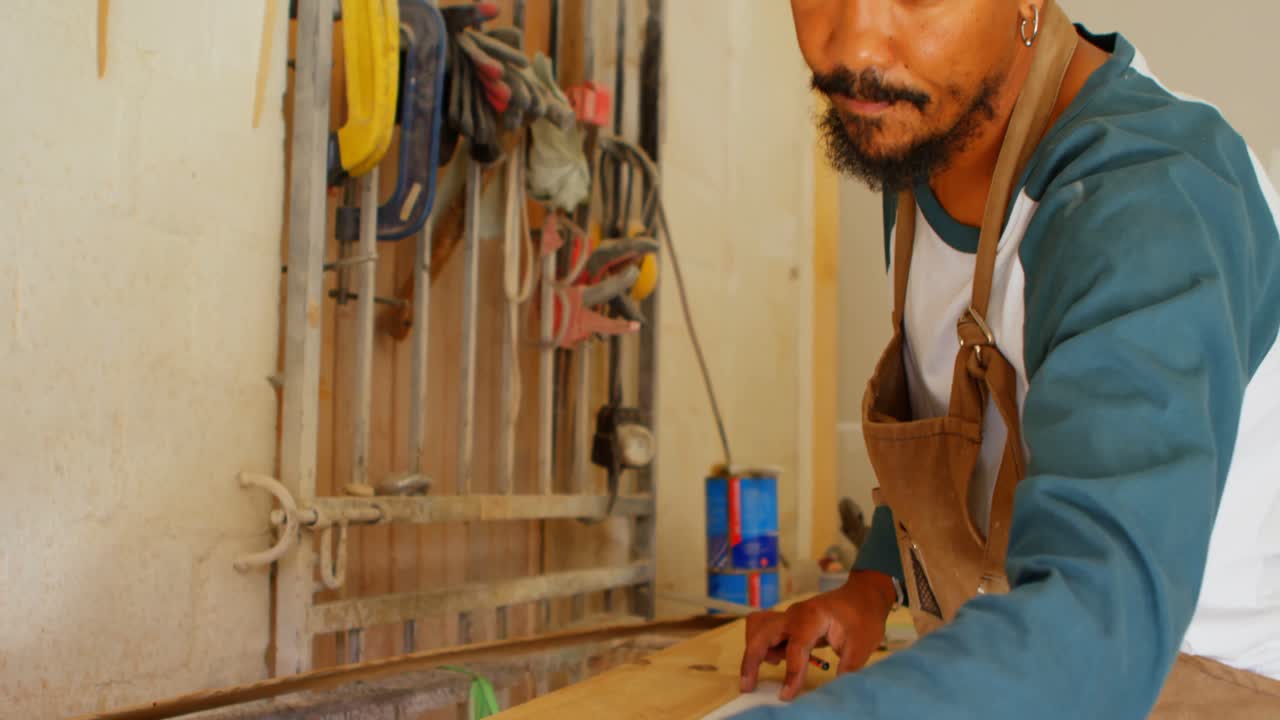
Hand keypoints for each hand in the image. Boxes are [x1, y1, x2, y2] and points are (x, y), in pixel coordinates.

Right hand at [738, 570, 895, 700]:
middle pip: (761, 633)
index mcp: (812, 618)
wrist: (862, 595)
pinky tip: (778, 658)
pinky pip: (763, 629)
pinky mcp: (787, 620)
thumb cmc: (863, 618)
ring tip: (773, 665)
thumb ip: (847, 668)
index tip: (786, 696)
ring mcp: (788, 615)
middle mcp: (794, 614)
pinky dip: (762, 644)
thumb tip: (836, 691)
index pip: (795, 649)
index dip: (791, 674)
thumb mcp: (862, 645)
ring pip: (757, 628)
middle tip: (748, 686)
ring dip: (755, 649)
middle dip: (750, 660)